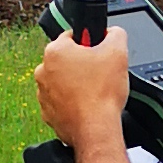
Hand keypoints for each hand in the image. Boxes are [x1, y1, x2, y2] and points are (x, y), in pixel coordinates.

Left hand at [33, 24, 129, 154]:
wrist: (95, 129)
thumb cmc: (101, 94)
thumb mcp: (118, 51)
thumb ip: (115, 34)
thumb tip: (113, 32)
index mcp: (55, 51)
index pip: (73, 36)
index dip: (91, 42)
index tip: (100, 52)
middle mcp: (43, 70)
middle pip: (67, 59)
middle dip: (83, 64)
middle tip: (100, 73)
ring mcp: (43, 93)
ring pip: (64, 81)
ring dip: (77, 83)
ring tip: (95, 91)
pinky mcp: (48, 112)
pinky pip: (62, 101)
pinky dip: (73, 102)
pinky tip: (87, 105)